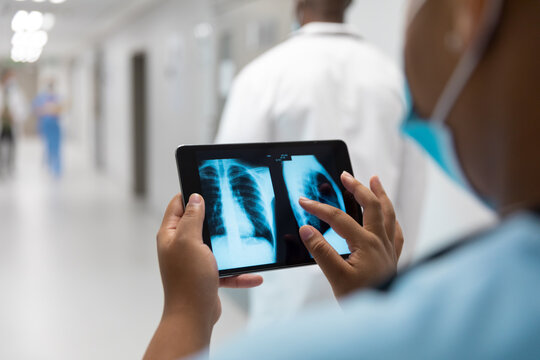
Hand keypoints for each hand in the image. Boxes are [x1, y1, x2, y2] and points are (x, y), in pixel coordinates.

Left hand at [145, 194, 262, 358]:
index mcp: (171, 235)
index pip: (178, 205)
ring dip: (231, 247)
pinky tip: (255, 275)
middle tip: (232, 207)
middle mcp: (180, 247)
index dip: (191, 192)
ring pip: (216, 246)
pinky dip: (240, 273)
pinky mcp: (207, 276)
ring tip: (246, 241)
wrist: (193, 317)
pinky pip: (227, 270)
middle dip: (216, 217)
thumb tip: (195, 197)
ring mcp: (194, 262)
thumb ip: (193, 217)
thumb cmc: (188, 280)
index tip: (208, 184)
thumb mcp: (190, 241)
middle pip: (199, 223)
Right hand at [298, 173, 403, 298]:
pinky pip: (396, 232)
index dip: (319, 208)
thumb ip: (320, 251)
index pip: (338, 218)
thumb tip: (307, 230)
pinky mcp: (392, 258)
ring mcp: (388, 249)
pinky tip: (389, 216)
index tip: (304, 201)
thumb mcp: (335, 277)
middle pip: (371, 206)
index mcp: (365, 244)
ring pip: (387, 214)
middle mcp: (379, 242)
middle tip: (345, 176)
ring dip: (380, 195)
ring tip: (374, 180)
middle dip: (357, 188)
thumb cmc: (362, 298)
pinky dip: (391, 219)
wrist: (384, 320)